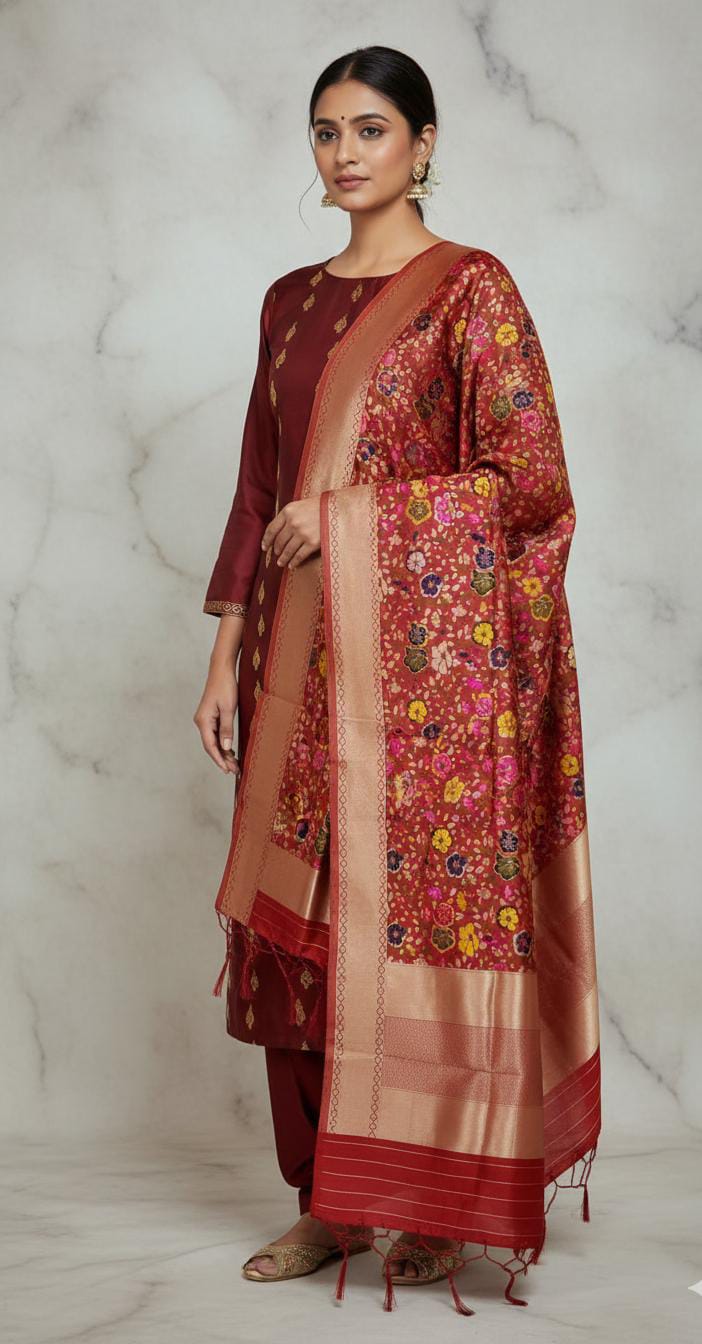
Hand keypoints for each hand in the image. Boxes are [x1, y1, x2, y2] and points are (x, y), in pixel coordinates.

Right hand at [193, 660, 240, 776]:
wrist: (222, 670)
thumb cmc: (225, 686)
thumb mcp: (228, 708)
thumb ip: (226, 729)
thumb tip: (225, 748)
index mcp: (203, 721)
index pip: (210, 746)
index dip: (218, 760)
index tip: (227, 770)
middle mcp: (201, 722)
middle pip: (211, 746)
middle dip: (222, 759)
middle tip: (235, 770)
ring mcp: (205, 719)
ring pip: (213, 741)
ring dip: (223, 753)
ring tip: (234, 764)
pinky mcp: (210, 716)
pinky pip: (215, 735)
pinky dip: (222, 744)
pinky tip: (230, 751)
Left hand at [261, 496, 320, 569]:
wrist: (339, 509)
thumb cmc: (320, 506)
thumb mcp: (301, 505)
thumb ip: (289, 516)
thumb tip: (279, 531)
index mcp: (288, 511)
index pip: (271, 528)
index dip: (266, 540)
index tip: (264, 547)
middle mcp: (293, 522)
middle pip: (279, 541)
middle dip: (276, 550)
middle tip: (276, 554)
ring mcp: (302, 533)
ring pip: (287, 550)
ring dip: (283, 558)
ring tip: (280, 563)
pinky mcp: (312, 543)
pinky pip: (299, 556)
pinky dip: (294, 562)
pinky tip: (291, 565)